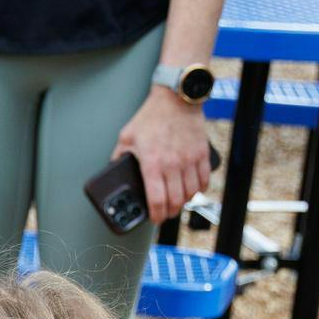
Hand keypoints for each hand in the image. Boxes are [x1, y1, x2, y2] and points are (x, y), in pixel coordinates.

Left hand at [113, 88, 213, 224]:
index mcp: (152, 164)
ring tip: (177, 202)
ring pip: (191, 192)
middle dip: (170, 212)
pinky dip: (200, 189)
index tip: (155, 219)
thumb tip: (114, 170)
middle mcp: (173, 164)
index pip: (156, 200)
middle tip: (165, 213)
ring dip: (184, 202)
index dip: (156, 215)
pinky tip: (193, 190)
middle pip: (175, 201)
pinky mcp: (202, 153)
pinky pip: (204, 179)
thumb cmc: (150, 117)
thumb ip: (118, 156)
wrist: (176, 98)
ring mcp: (189, 159)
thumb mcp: (126, 137)